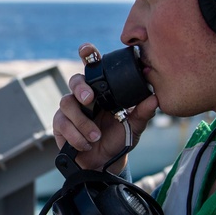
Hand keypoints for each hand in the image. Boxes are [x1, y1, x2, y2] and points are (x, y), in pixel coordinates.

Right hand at [53, 43, 158, 170]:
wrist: (105, 163)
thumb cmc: (118, 139)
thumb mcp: (134, 126)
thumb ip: (142, 112)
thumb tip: (155, 98)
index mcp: (101, 90)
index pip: (92, 66)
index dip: (87, 54)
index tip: (87, 51)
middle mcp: (84, 95)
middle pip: (75, 80)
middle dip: (81, 89)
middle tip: (89, 100)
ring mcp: (70, 109)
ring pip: (67, 103)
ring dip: (82, 122)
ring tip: (95, 137)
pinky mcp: (60, 124)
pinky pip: (63, 123)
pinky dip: (76, 136)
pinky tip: (86, 144)